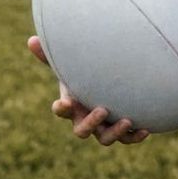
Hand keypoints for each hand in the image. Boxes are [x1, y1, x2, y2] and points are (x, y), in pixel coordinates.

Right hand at [26, 36, 149, 145]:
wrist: (110, 85)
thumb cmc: (87, 73)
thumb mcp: (72, 63)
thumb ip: (53, 54)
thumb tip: (31, 39)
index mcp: (72, 104)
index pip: (61, 110)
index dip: (61, 109)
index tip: (65, 103)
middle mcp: (85, 119)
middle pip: (82, 131)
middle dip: (90, 123)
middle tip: (102, 109)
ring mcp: (103, 127)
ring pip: (105, 139)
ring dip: (115, 132)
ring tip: (127, 120)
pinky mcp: (121, 129)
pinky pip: (127, 139)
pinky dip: (134, 137)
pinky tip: (146, 129)